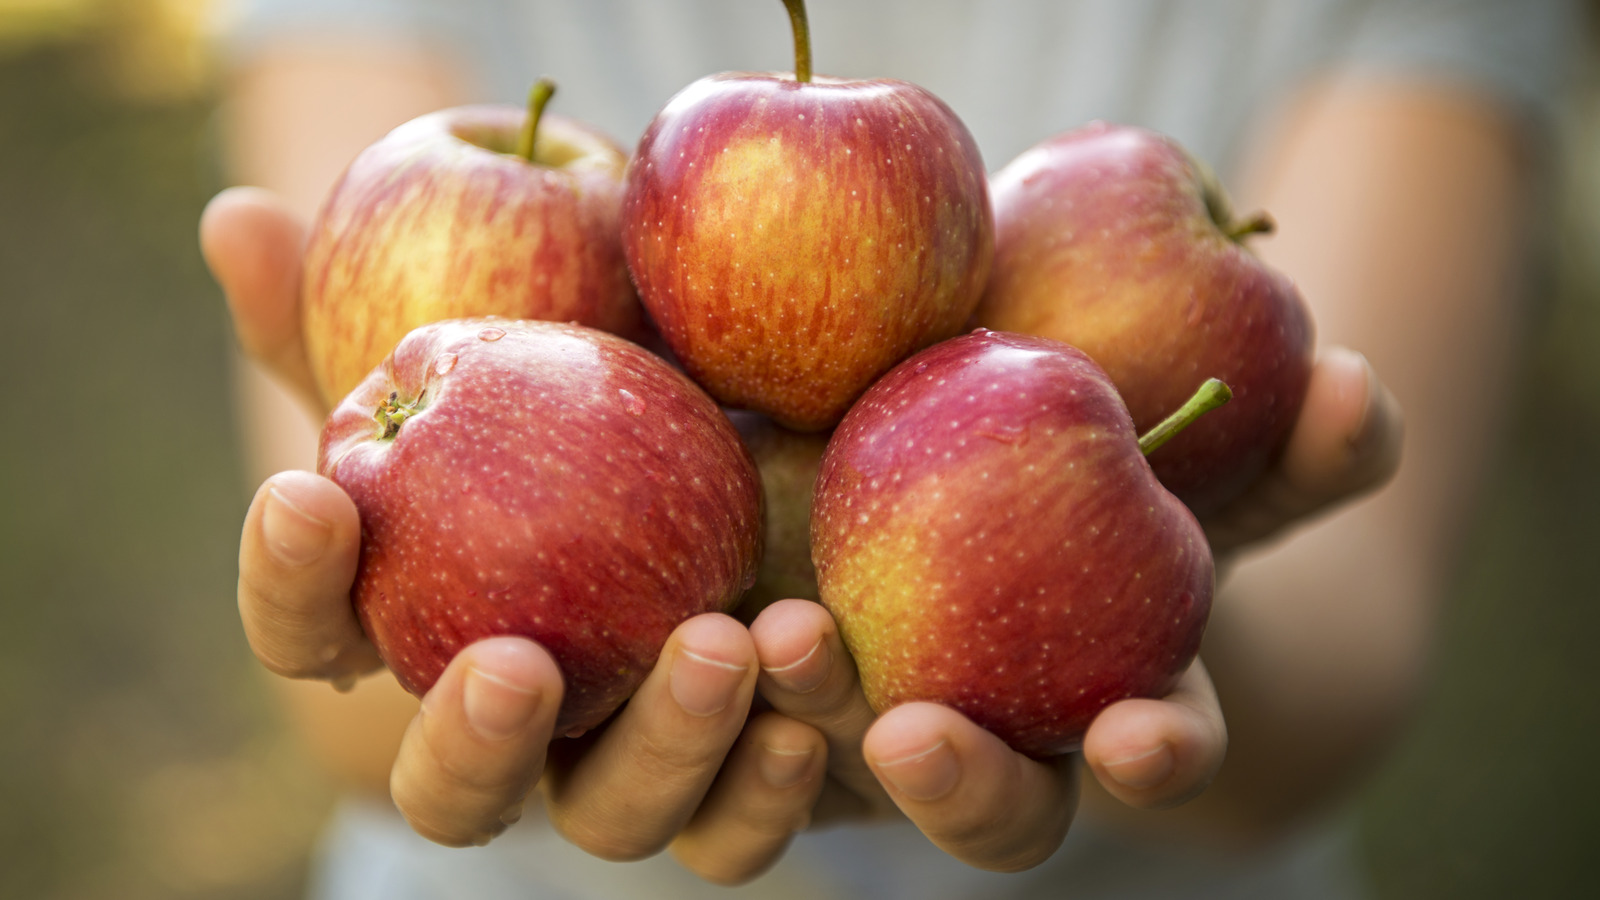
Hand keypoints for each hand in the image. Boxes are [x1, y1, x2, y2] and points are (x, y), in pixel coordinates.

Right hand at [204, 186, 829, 880]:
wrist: (771, 468)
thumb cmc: (598, 413)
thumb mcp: (514, 353)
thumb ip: (386, 315)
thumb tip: (238, 224)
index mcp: (422, 628)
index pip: (310, 637)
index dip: (288, 582)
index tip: (313, 492)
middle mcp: (515, 725)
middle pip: (452, 794)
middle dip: (470, 741)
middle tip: (518, 661)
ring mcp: (624, 768)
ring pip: (611, 819)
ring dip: (664, 749)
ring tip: (724, 643)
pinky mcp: (738, 784)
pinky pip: (738, 828)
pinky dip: (766, 790)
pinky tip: (807, 715)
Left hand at [737, 349, 1402, 870]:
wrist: (945, 465)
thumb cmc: (1101, 465)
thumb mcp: (1193, 447)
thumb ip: (1286, 436)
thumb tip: (1362, 389)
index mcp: (1102, 702)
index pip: (1147, 755)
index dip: (1156, 757)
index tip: (1139, 737)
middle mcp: (984, 744)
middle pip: (984, 814)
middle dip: (958, 788)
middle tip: (913, 729)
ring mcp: (857, 734)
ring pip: (843, 805)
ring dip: (808, 736)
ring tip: (783, 639)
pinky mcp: (740, 702)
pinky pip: (692, 741)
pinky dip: (676, 709)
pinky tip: (687, 626)